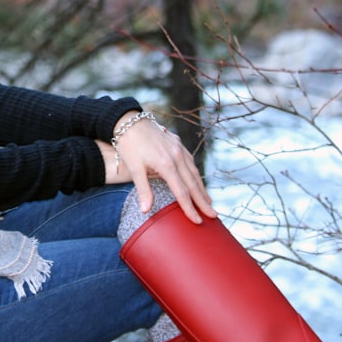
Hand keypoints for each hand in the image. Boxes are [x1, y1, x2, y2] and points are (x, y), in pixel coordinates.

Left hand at [98, 112, 215, 223]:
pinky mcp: (177, 142)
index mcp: (167, 164)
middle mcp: (177, 156)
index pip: (182, 192)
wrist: (128, 120)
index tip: (197, 221)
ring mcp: (178, 148)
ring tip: (208, 202)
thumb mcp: (134, 168)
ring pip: (194, 171)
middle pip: (193, 183)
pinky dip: (195, 173)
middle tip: (214, 216)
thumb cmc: (129, 145)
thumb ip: (143, 190)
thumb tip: (146, 211)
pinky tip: (196, 180)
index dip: (190, 208)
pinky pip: (190, 161)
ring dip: (201, 188)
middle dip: (203, 201)